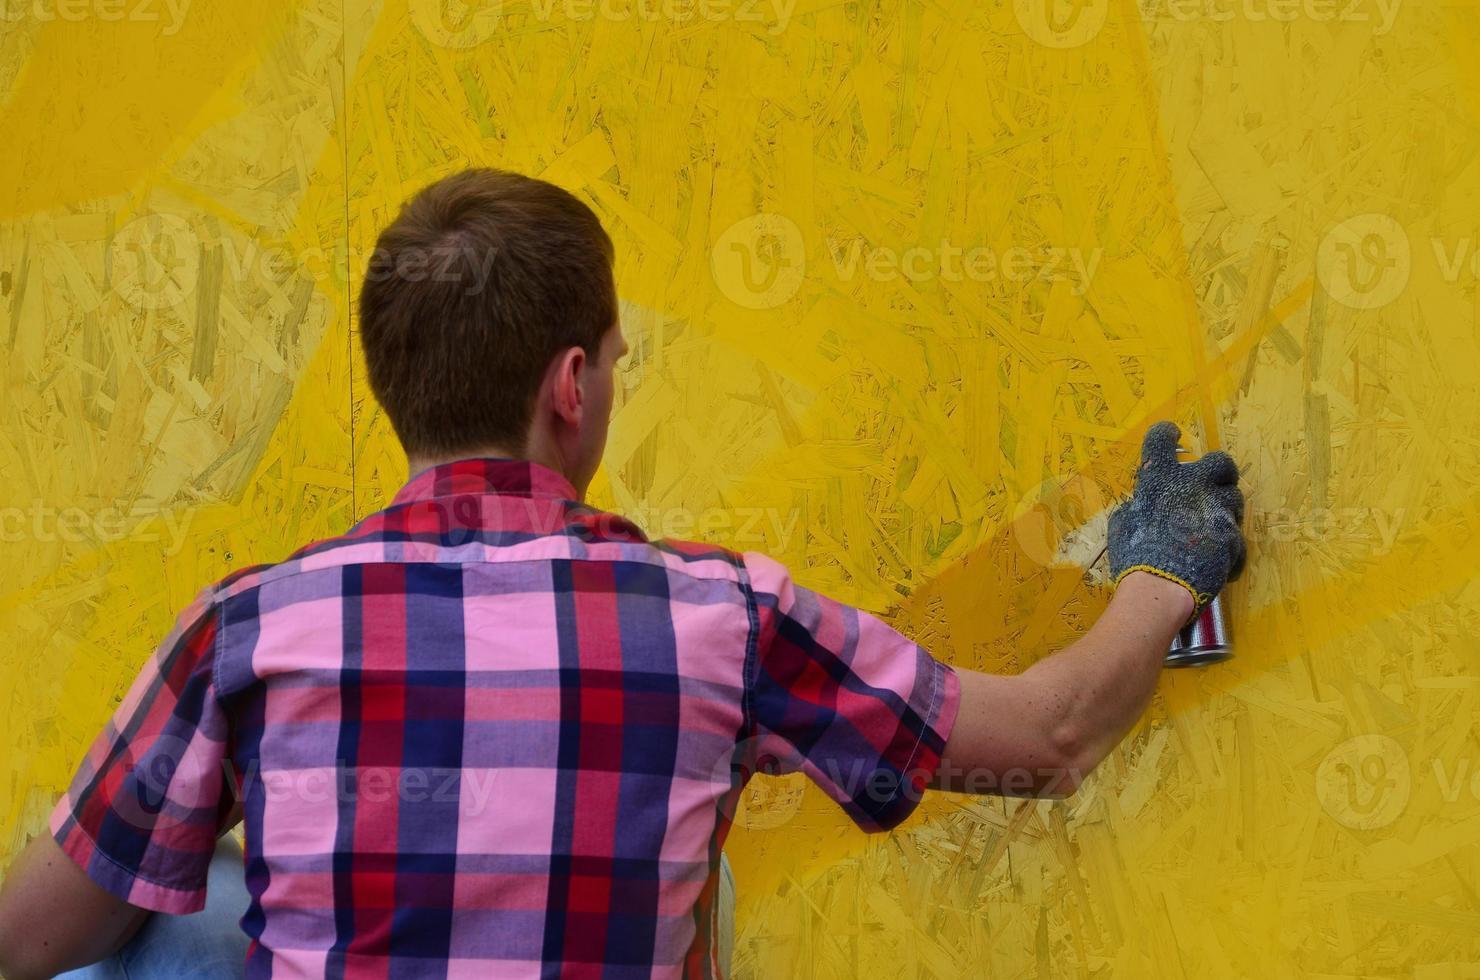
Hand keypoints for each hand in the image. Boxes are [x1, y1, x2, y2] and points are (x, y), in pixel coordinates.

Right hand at [1107, 421, 1245, 614]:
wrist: (1161, 587)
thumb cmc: (1134, 555)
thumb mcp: (1121, 525)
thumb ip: (1135, 507)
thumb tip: (1139, 504)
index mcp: (1160, 479)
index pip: (1161, 440)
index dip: (1165, 434)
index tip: (1170, 434)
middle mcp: (1194, 485)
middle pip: (1220, 462)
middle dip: (1220, 470)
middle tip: (1212, 483)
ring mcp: (1218, 509)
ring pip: (1234, 499)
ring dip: (1224, 510)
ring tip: (1211, 529)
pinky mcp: (1233, 534)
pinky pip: (1235, 538)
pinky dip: (1226, 548)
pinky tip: (1216, 561)